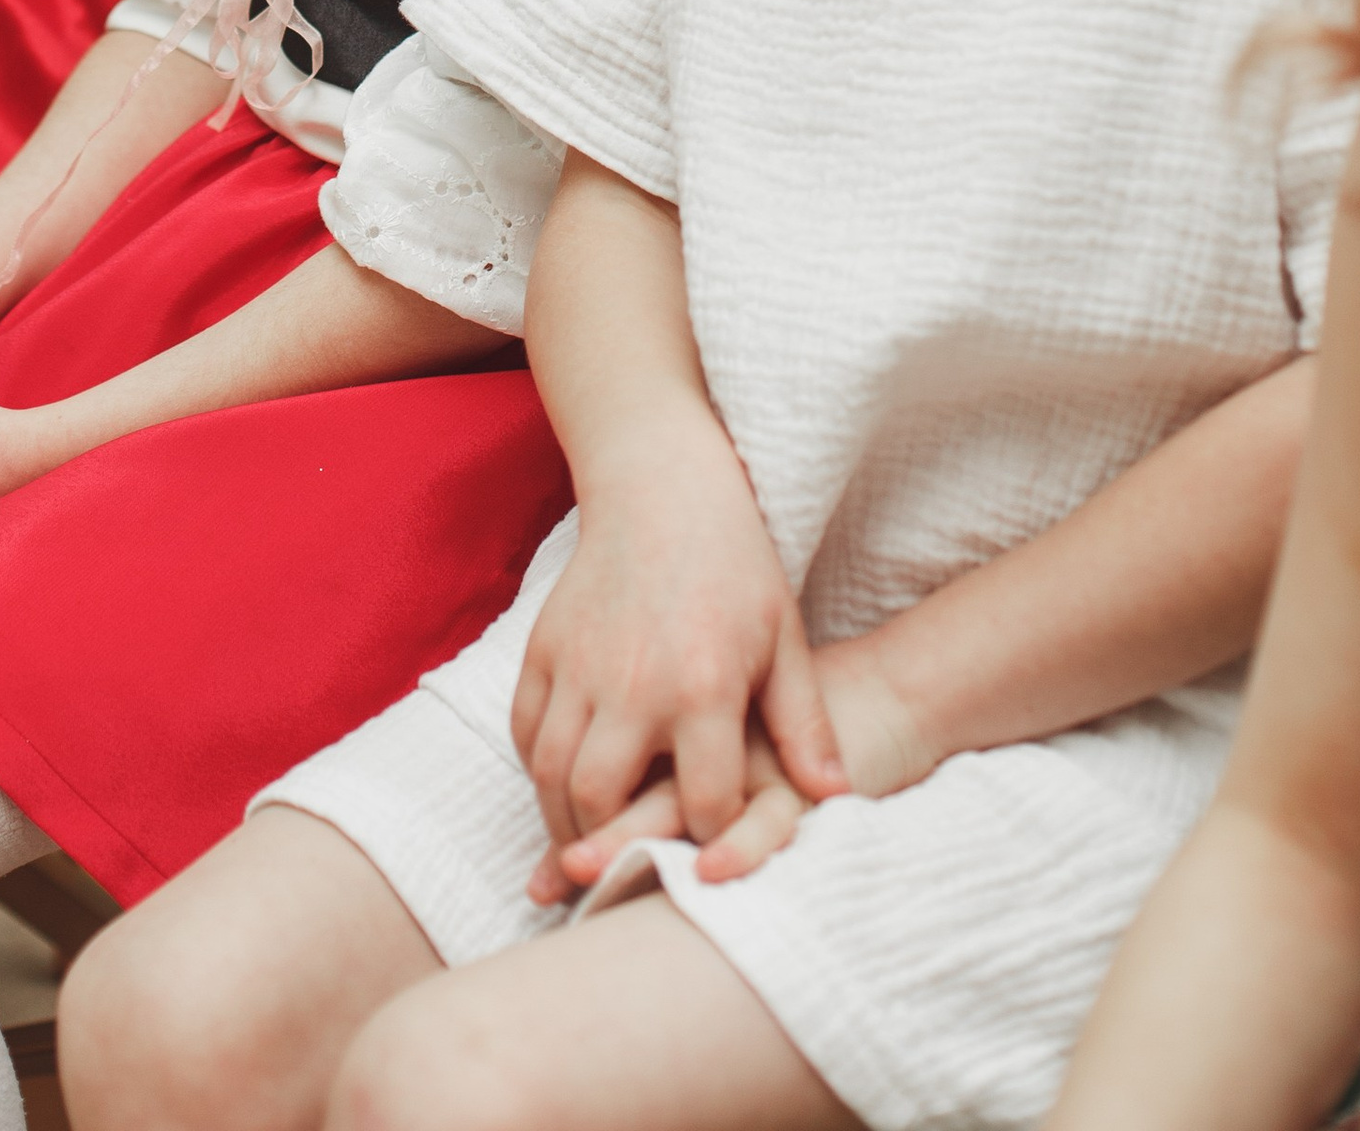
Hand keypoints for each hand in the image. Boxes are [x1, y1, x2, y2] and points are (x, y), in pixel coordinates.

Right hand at [511, 419, 845, 882]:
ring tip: (587, 847)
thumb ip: (804, 724)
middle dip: (611, 851)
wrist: (663, 486)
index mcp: (703, 687)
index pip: (704, 805)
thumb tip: (835, 797)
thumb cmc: (736, 565)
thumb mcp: (785, 639)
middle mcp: (633, 684)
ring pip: (550, 774)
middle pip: (601, 800)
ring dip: (564, 822)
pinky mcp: (543, 645)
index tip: (718, 859)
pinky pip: (524, 729)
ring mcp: (579, 664)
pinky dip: (536, 768)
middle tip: (628, 873)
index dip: (713, 845)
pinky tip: (561, 783)